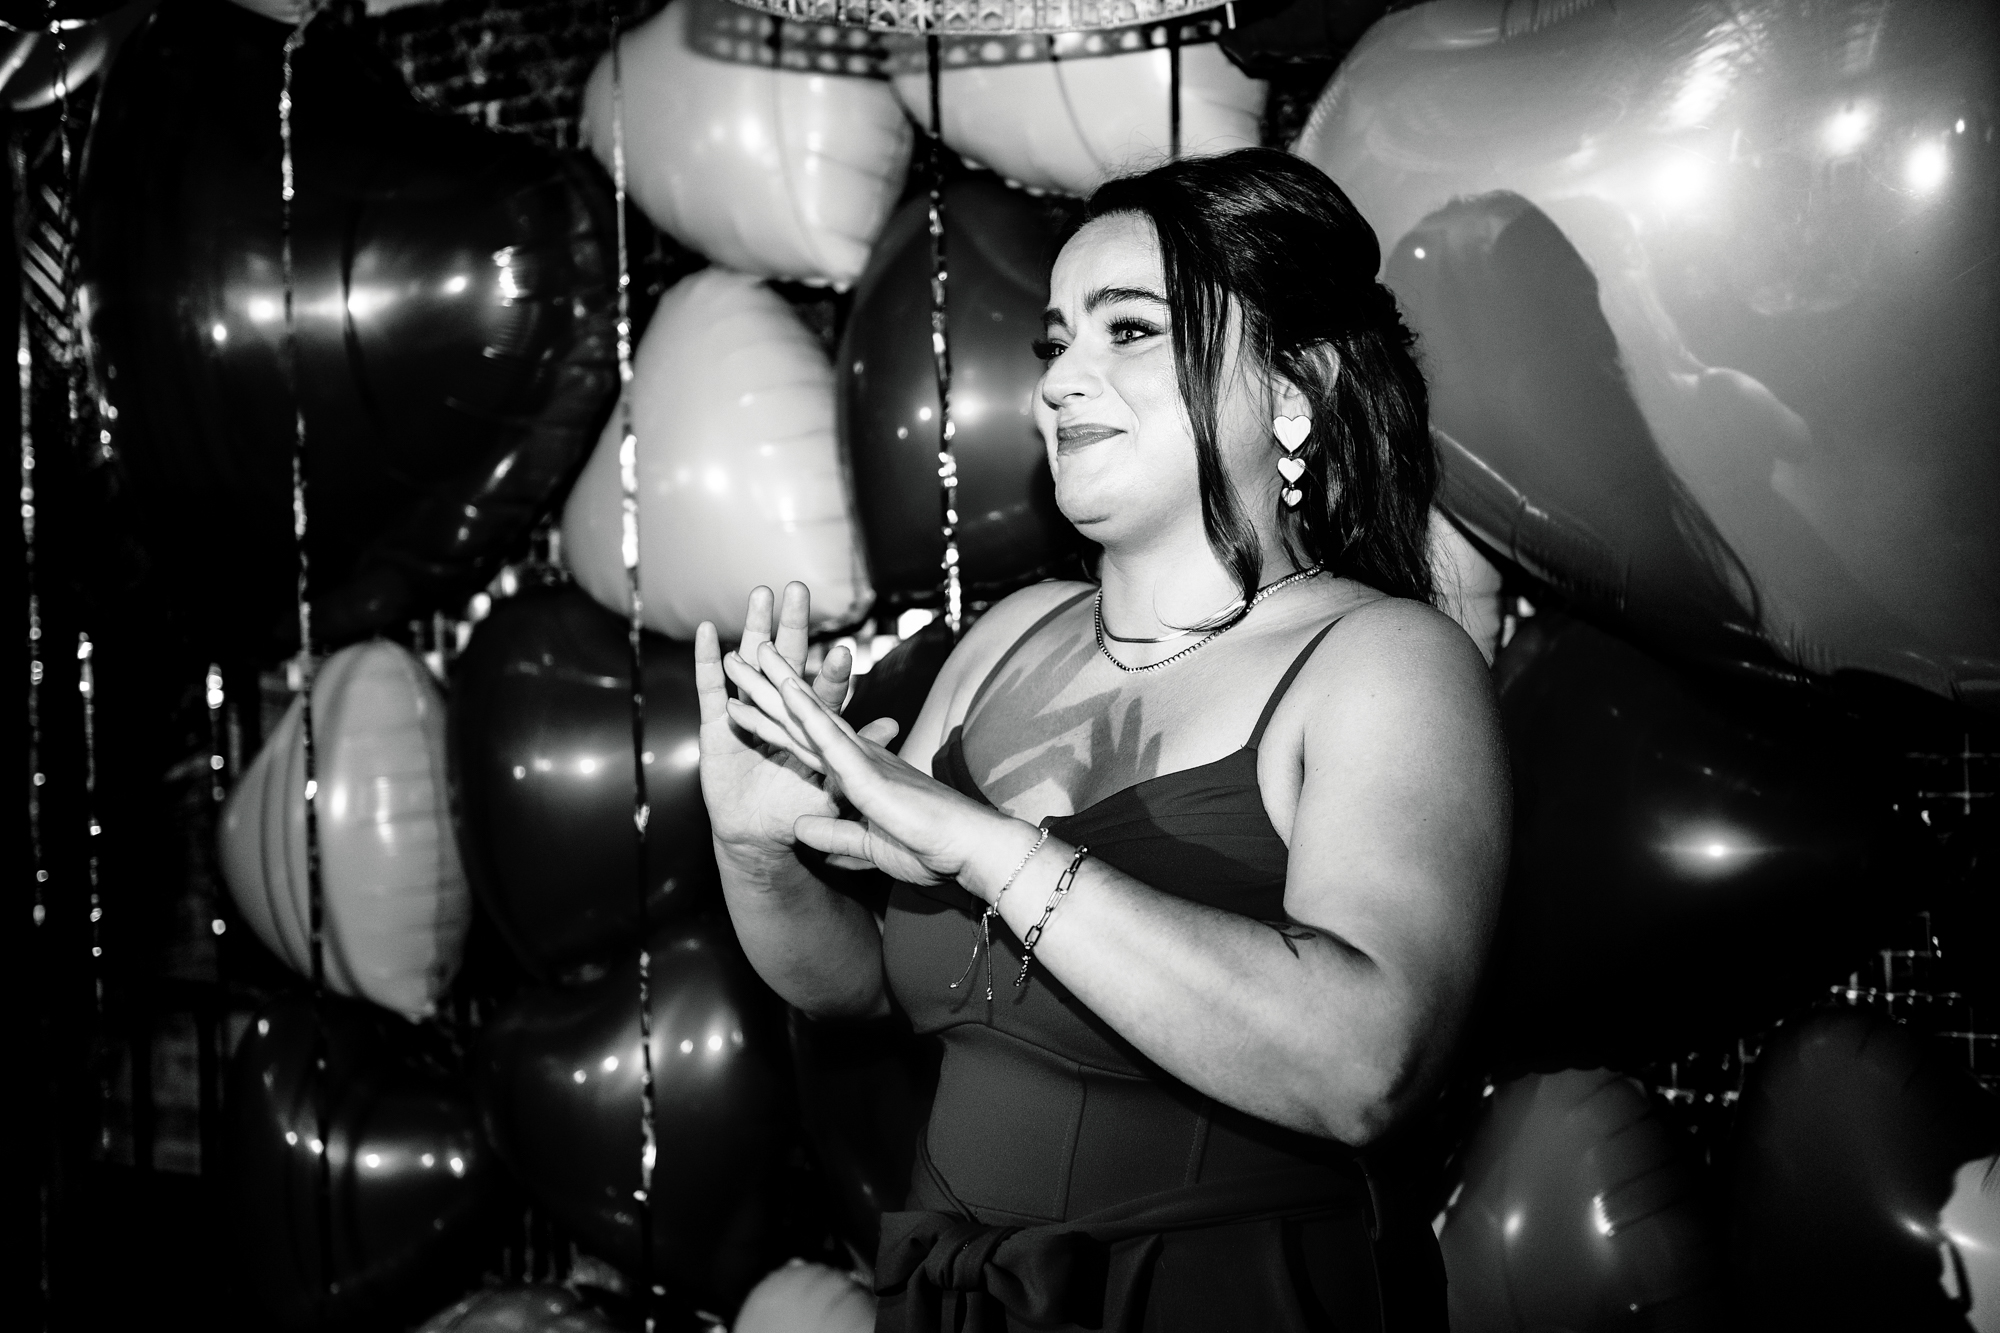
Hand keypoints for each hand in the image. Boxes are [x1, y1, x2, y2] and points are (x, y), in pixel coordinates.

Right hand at [695, 583, 893, 871]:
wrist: (757, 836)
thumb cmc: (797, 807)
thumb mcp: (831, 784)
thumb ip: (857, 752)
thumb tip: (893, 725)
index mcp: (808, 725)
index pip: (821, 695)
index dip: (830, 675)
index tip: (843, 652)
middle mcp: (779, 711)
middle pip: (787, 663)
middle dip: (792, 627)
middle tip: (799, 590)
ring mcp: (746, 715)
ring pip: (751, 665)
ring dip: (754, 630)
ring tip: (760, 595)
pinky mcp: (715, 728)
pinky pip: (710, 691)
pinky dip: (707, 662)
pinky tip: (706, 632)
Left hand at [732, 653, 1033, 893]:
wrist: (970, 850)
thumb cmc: (931, 849)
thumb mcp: (869, 846)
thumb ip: (836, 835)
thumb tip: (801, 828)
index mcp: (856, 773)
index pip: (803, 742)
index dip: (771, 720)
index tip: (743, 699)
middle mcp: (856, 757)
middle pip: (800, 716)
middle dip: (766, 687)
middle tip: (738, 655)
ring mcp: (861, 759)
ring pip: (810, 714)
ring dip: (777, 683)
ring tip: (750, 650)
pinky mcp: (869, 773)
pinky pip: (831, 738)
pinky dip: (807, 713)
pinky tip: (785, 689)